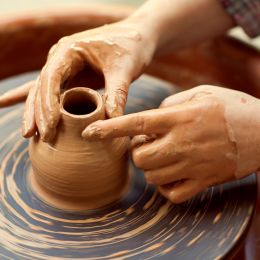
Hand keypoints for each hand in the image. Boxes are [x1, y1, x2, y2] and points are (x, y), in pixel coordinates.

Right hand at [0, 19, 155, 140]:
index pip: (52, 77)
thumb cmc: (130, 47)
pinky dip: (48, 109)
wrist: (136, 38)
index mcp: (70, 50)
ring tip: (31, 135)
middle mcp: (62, 59)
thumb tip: (111, 124)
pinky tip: (39, 122)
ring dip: (39, 113)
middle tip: (41, 137)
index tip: (51, 125)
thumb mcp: (125, 68)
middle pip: (43, 87)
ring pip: (45, 93)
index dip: (48, 102)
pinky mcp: (73, 79)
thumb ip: (117, 94)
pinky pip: (56, 95)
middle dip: (40, 112)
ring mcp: (65, 69)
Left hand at [82, 85, 259, 202]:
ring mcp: (192, 165)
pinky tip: (173, 172)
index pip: (135, 123)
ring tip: (164, 154)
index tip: (90, 133)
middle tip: (150, 143)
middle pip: (138, 157)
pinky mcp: (203, 182)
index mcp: (179, 118)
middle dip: (137, 151)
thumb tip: (150, 119)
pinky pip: (170, 193)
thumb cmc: (231, 107)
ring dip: (151, 166)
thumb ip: (170, 106)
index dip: (109, 128)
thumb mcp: (200, 94)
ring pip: (151, 176)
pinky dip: (165, 185)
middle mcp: (182, 143)